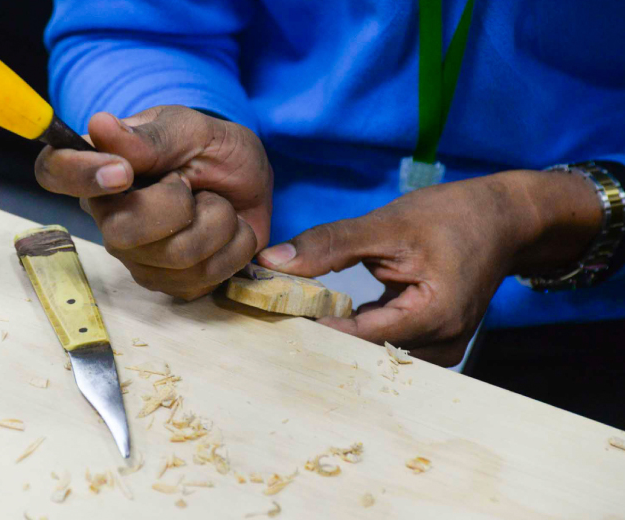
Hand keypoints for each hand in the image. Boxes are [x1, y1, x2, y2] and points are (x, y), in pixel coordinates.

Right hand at [34, 105, 272, 299]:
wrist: (250, 184)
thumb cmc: (211, 150)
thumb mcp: (190, 128)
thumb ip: (149, 136)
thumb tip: (99, 126)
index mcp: (100, 169)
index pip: (55, 172)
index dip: (79, 175)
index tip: (123, 172)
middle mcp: (109, 219)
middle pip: (122, 232)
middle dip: (178, 206)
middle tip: (192, 184)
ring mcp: (139, 258)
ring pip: (178, 256)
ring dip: (218, 221)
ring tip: (217, 204)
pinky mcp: (172, 284)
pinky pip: (206, 276)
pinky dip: (234, 246)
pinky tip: (229, 229)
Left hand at [257, 170, 601, 365]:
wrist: (504, 219)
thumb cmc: (453, 216)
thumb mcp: (389, 224)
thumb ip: (331, 245)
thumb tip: (272, 261)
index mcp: (435, 318)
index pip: (359, 338)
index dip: (314, 327)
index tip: (272, 312)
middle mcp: (441, 346)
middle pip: (366, 352)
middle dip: (322, 333)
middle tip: (275, 313)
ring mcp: (440, 349)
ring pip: (374, 352)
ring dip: (338, 334)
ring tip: (297, 312)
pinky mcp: (433, 342)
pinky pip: (386, 344)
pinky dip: (357, 330)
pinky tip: (328, 315)